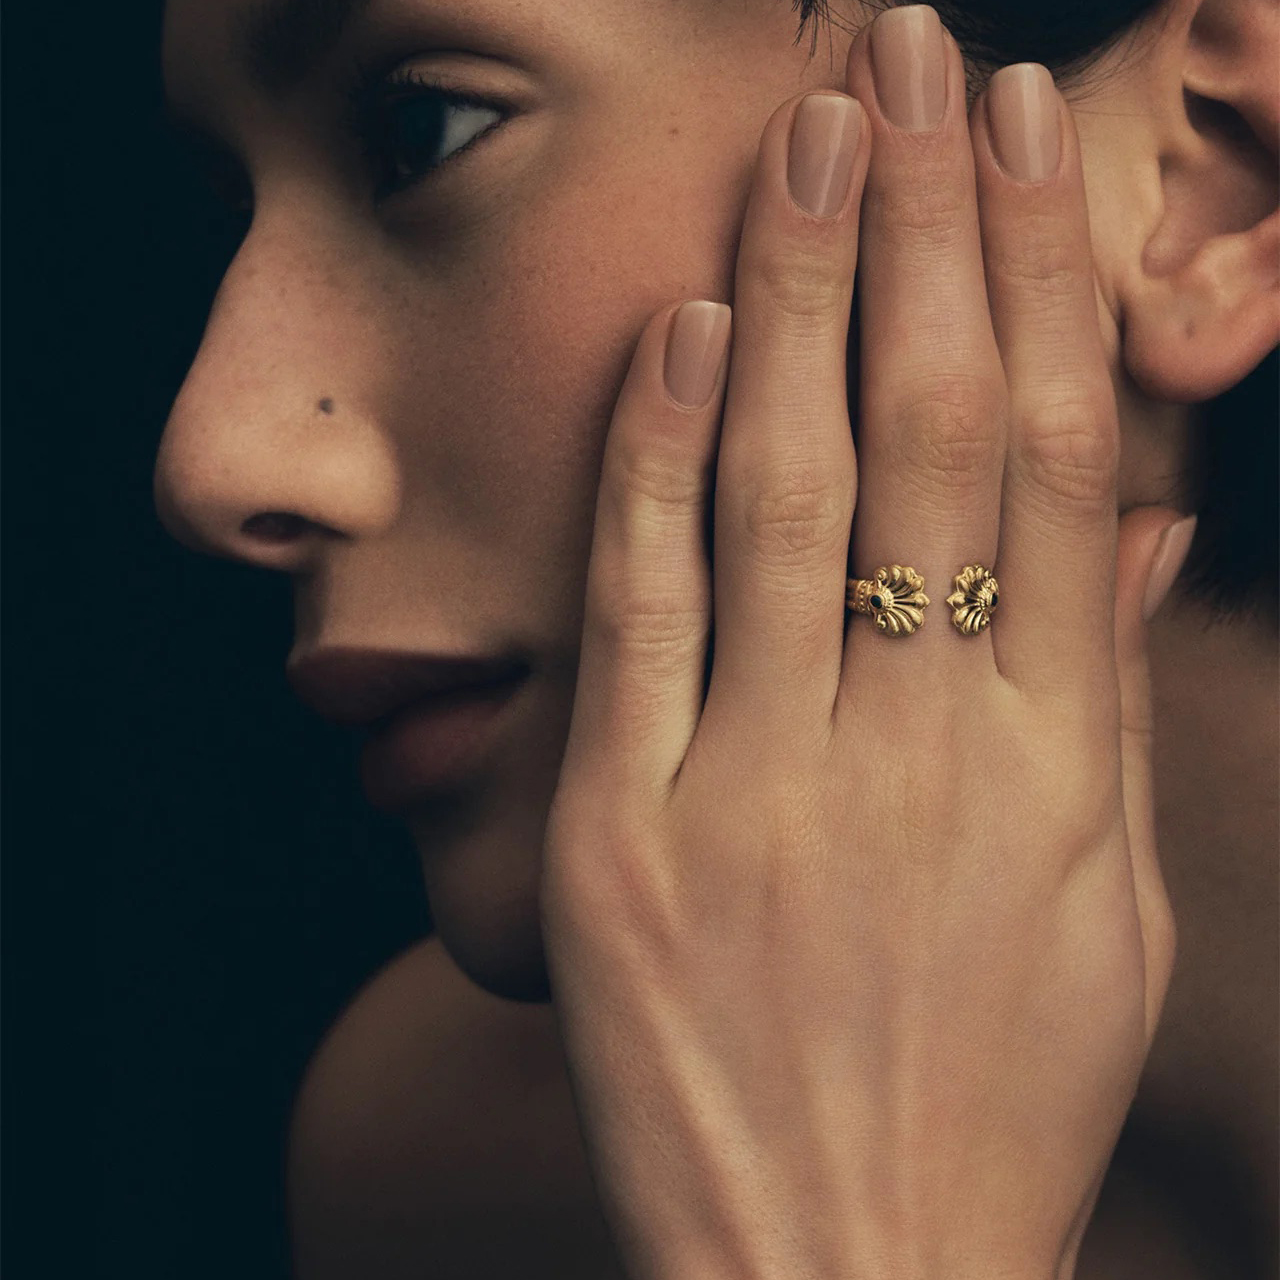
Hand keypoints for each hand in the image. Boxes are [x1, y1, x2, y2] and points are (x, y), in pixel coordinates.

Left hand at [538, 8, 1188, 1278]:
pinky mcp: (628, 842)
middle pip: (932, 434)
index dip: (1039, 280)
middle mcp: (923, 760)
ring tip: (810, 134)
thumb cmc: (984, 1096)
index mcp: (1055, 771)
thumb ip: (1096, 713)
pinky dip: (661, 457)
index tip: (1017, 142)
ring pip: (791, 490)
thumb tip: (1123, 531)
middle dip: (923, 227)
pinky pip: (648, 612)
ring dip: (800, 291)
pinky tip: (683, 323)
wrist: (840, 1277)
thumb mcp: (1095, 912)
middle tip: (909, 57)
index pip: (1056, 463)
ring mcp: (765, 798)